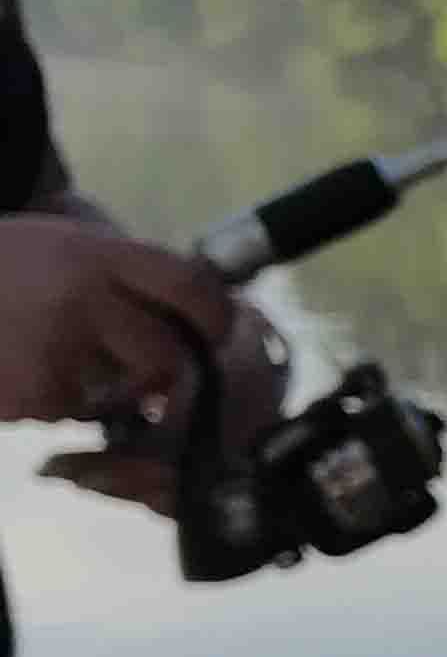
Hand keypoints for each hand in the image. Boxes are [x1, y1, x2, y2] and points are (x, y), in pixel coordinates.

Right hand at [0, 216, 235, 427]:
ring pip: (118, 395)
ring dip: (94, 387)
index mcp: (93, 255)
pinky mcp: (30, 394)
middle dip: (158, 373)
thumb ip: (123, 277)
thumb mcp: (60, 245)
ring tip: (40, 347)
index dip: (215, 316)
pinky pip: (66, 411)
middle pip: (168, 358)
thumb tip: (197, 315)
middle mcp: (81, 298)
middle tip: (127, 366)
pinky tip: (13, 363)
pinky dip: (47, 398)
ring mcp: (54, 349)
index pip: (190, 287)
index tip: (213, 333)